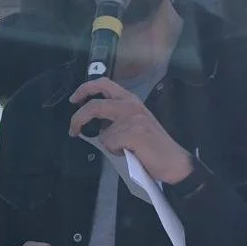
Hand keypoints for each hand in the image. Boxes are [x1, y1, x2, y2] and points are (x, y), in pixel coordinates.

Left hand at [68, 79, 193, 183]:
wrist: (173, 161)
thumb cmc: (152, 145)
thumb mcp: (134, 123)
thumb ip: (115, 117)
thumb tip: (93, 122)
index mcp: (130, 99)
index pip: (103, 83)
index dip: (84, 89)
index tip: (74, 100)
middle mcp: (131, 105)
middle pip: (94, 106)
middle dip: (78, 119)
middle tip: (73, 130)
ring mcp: (133, 119)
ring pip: (103, 133)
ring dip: (109, 144)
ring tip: (125, 148)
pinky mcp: (134, 133)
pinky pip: (110, 144)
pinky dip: (116, 151)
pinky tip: (131, 152)